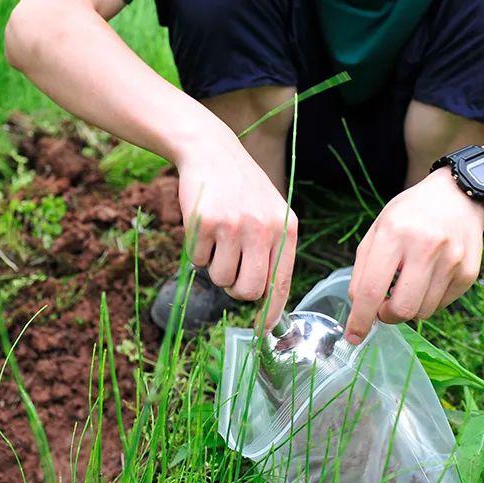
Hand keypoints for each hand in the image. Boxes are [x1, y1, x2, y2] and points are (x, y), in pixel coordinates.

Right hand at [176, 140, 297, 328]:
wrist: (212, 151)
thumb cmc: (243, 188)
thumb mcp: (270, 213)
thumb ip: (272, 251)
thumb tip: (266, 298)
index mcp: (286, 228)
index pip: (281, 282)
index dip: (271, 312)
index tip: (263, 331)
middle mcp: (263, 228)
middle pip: (248, 290)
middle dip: (235, 290)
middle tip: (230, 272)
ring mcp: (233, 225)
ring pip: (220, 278)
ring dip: (214, 266)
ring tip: (218, 238)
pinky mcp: (204, 222)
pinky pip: (197, 259)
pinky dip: (197, 249)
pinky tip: (204, 225)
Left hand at [344, 169, 483, 342]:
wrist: (457, 196)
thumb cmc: (409, 215)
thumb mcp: (377, 230)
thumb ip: (363, 268)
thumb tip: (359, 307)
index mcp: (394, 234)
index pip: (372, 290)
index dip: (360, 319)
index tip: (353, 336)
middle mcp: (425, 248)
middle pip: (401, 309)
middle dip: (387, 317)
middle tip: (383, 307)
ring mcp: (452, 261)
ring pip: (423, 312)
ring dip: (408, 308)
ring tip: (407, 285)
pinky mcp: (469, 273)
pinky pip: (442, 305)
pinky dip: (428, 300)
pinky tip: (428, 278)